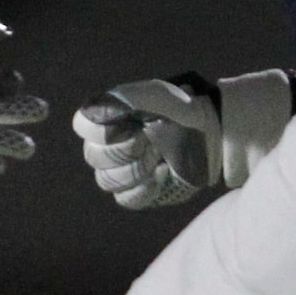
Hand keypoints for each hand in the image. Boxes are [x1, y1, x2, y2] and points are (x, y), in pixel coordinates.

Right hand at [75, 69, 295, 209]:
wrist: (212, 134)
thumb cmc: (184, 109)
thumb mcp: (158, 95)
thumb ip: (126, 97)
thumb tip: (98, 109)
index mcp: (108, 118)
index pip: (83, 126)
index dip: (104, 130)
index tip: (132, 126)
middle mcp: (109, 145)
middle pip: (94, 157)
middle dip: (124, 151)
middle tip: (152, 141)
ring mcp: (122, 171)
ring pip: (107, 181)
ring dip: (136, 170)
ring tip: (160, 157)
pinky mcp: (138, 192)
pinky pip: (125, 199)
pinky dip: (144, 189)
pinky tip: (163, 175)